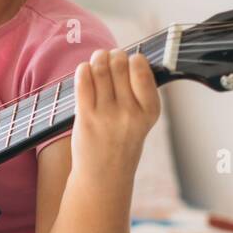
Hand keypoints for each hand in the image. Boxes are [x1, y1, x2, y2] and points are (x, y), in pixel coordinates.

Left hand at [69, 48, 160, 180]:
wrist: (104, 176)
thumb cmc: (122, 144)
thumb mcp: (142, 121)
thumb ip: (138, 93)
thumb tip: (125, 58)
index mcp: (149, 111)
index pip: (142, 71)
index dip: (134, 59)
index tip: (130, 60)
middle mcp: (130, 112)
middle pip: (120, 65)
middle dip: (113, 56)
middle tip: (110, 58)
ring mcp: (107, 115)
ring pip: (100, 70)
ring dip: (97, 59)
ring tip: (97, 60)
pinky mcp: (86, 118)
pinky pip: (83, 83)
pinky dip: (83, 70)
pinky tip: (84, 70)